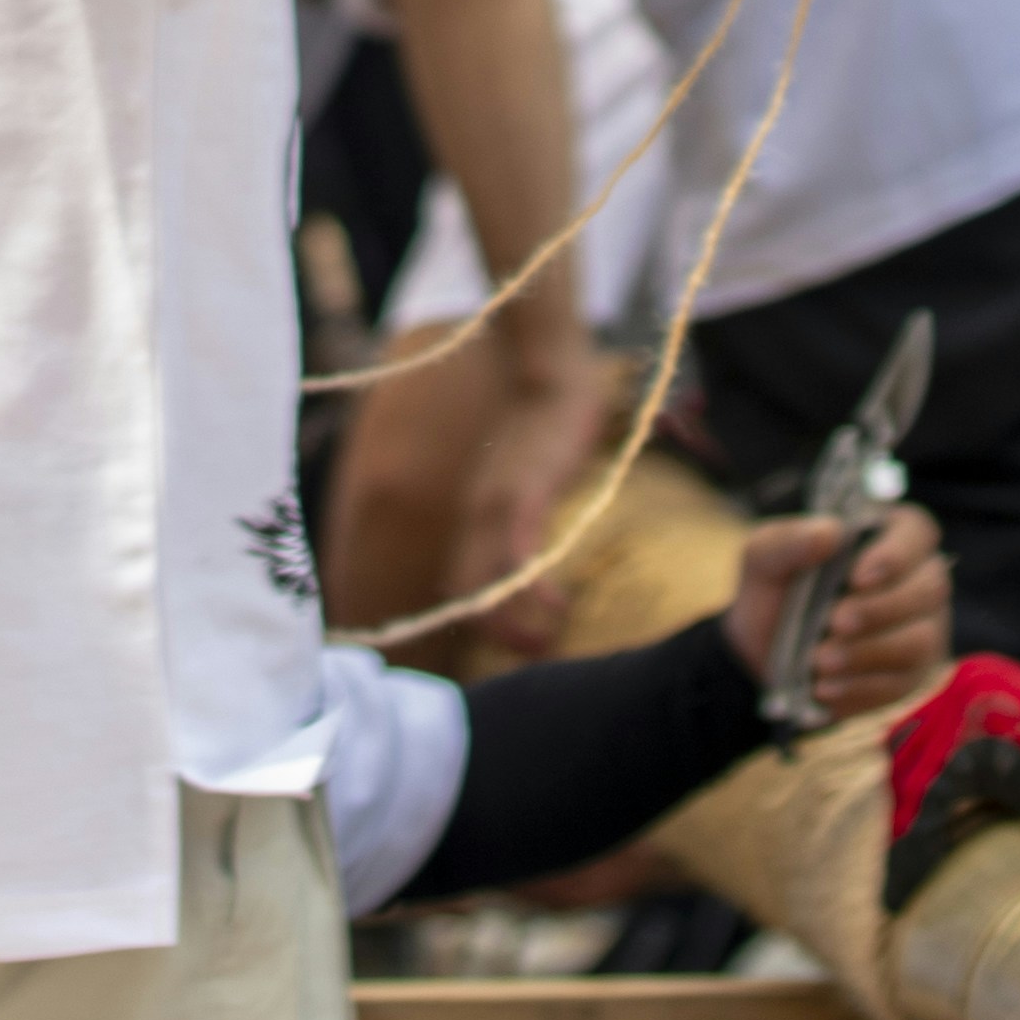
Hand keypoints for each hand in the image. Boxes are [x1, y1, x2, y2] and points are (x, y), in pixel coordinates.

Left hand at [447, 327, 617, 662]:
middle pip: (466, 594)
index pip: (461, 584)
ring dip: (515, 623)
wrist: (545, 368)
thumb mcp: (524, 476)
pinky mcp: (525, 492)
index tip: (519, 641)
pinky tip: (558, 603)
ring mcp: (497, 504)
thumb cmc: (542, 423)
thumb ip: (522, 510)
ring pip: (488, 582)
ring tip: (548, 638)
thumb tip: (531, 546)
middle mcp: (477, 514)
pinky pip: (518, 552)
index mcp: (476, 515)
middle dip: (498, 635)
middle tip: (538, 651)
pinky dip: (532, 587)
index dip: (483, 622)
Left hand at [728, 498, 952, 724]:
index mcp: (887, 536)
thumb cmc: (778, 592)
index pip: (917, 533)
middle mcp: (917, 580)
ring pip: (920, 641)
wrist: (766, 654)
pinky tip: (826, 688)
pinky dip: (861, 688)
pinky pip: (901, 685)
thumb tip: (830, 532)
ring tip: (821, 662)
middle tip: (835, 623)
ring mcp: (921, 630)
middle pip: (929, 589)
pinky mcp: (910, 676)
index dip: (896, 555)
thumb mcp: (765, 559)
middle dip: (880, 609)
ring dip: (869, 653)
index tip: (857, 577)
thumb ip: (789, 540)